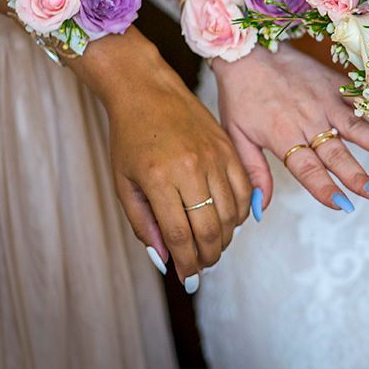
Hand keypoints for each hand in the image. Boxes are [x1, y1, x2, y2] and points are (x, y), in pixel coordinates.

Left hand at [94, 42, 249, 290]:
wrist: (149, 90)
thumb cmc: (130, 137)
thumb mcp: (125, 183)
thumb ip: (143, 223)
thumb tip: (164, 258)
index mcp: (159, 178)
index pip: (181, 234)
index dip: (186, 262)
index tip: (186, 277)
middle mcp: (191, 168)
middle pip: (211, 228)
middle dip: (208, 256)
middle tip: (201, 266)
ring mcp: (214, 156)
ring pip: (231, 213)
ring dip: (225, 237)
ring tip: (213, 246)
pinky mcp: (229, 148)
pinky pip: (243, 190)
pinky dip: (239, 212)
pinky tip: (228, 221)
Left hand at [211, 45, 368, 213]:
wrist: (249, 50)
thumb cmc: (240, 95)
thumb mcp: (237, 136)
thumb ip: (254, 173)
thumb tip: (258, 210)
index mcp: (283, 137)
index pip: (309, 170)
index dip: (326, 189)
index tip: (344, 206)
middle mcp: (308, 121)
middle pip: (337, 154)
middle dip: (359, 177)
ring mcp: (324, 101)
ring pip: (354, 126)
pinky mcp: (334, 84)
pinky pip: (359, 100)